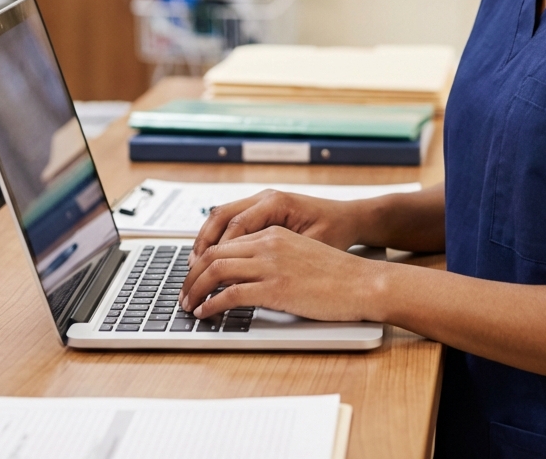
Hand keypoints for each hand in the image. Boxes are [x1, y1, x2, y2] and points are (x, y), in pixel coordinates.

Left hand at [179, 225, 384, 321]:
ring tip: (188, 306)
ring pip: (216, 271)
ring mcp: (271, 265)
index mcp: (274, 233)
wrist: (362, 282)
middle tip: (183, 294)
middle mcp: (269, 243)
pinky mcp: (276, 288)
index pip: (225, 241)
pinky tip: (206, 313)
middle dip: (191, 276)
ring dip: (195, 290)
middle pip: (213, 253)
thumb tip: (248, 276)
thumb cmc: (337, 274)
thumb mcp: (300, 254)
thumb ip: (274, 257)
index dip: (202, 260)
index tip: (194, 277)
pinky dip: (212, 304)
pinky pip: (231, 294)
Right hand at [189, 189, 363, 264]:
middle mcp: (265, 198)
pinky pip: (231, 221)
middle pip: (220, 216)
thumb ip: (281, 258)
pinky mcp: (262, 210)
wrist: (350, 218)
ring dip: (206, 241)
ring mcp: (262, 201)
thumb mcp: (310, 247)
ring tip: (194, 268)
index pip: (235, 226)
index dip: (216, 253)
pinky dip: (218, 238)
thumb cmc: (336, 231)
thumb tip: (250, 277)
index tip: (205, 276)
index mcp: (276, 203)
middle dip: (202, 246)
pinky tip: (211, 259)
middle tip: (190, 274)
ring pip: (221, 217)